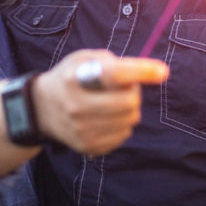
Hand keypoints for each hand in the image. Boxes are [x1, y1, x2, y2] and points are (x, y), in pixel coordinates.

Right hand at [32, 50, 168, 155]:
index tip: (162, 71)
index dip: (141, 72)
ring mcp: (82, 129)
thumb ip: (113, 62)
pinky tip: (107, 117)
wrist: (43, 108)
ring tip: (112, 101)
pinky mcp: (88, 146)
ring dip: (129, 108)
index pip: (116, 75)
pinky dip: (122, 124)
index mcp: (76, 78)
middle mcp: (77, 106)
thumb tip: (152, 72)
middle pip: (130, 102)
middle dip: (133, 91)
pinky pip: (124, 135)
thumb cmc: (71, 78)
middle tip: (122, 87)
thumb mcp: (84, 59)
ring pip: (130, 120)